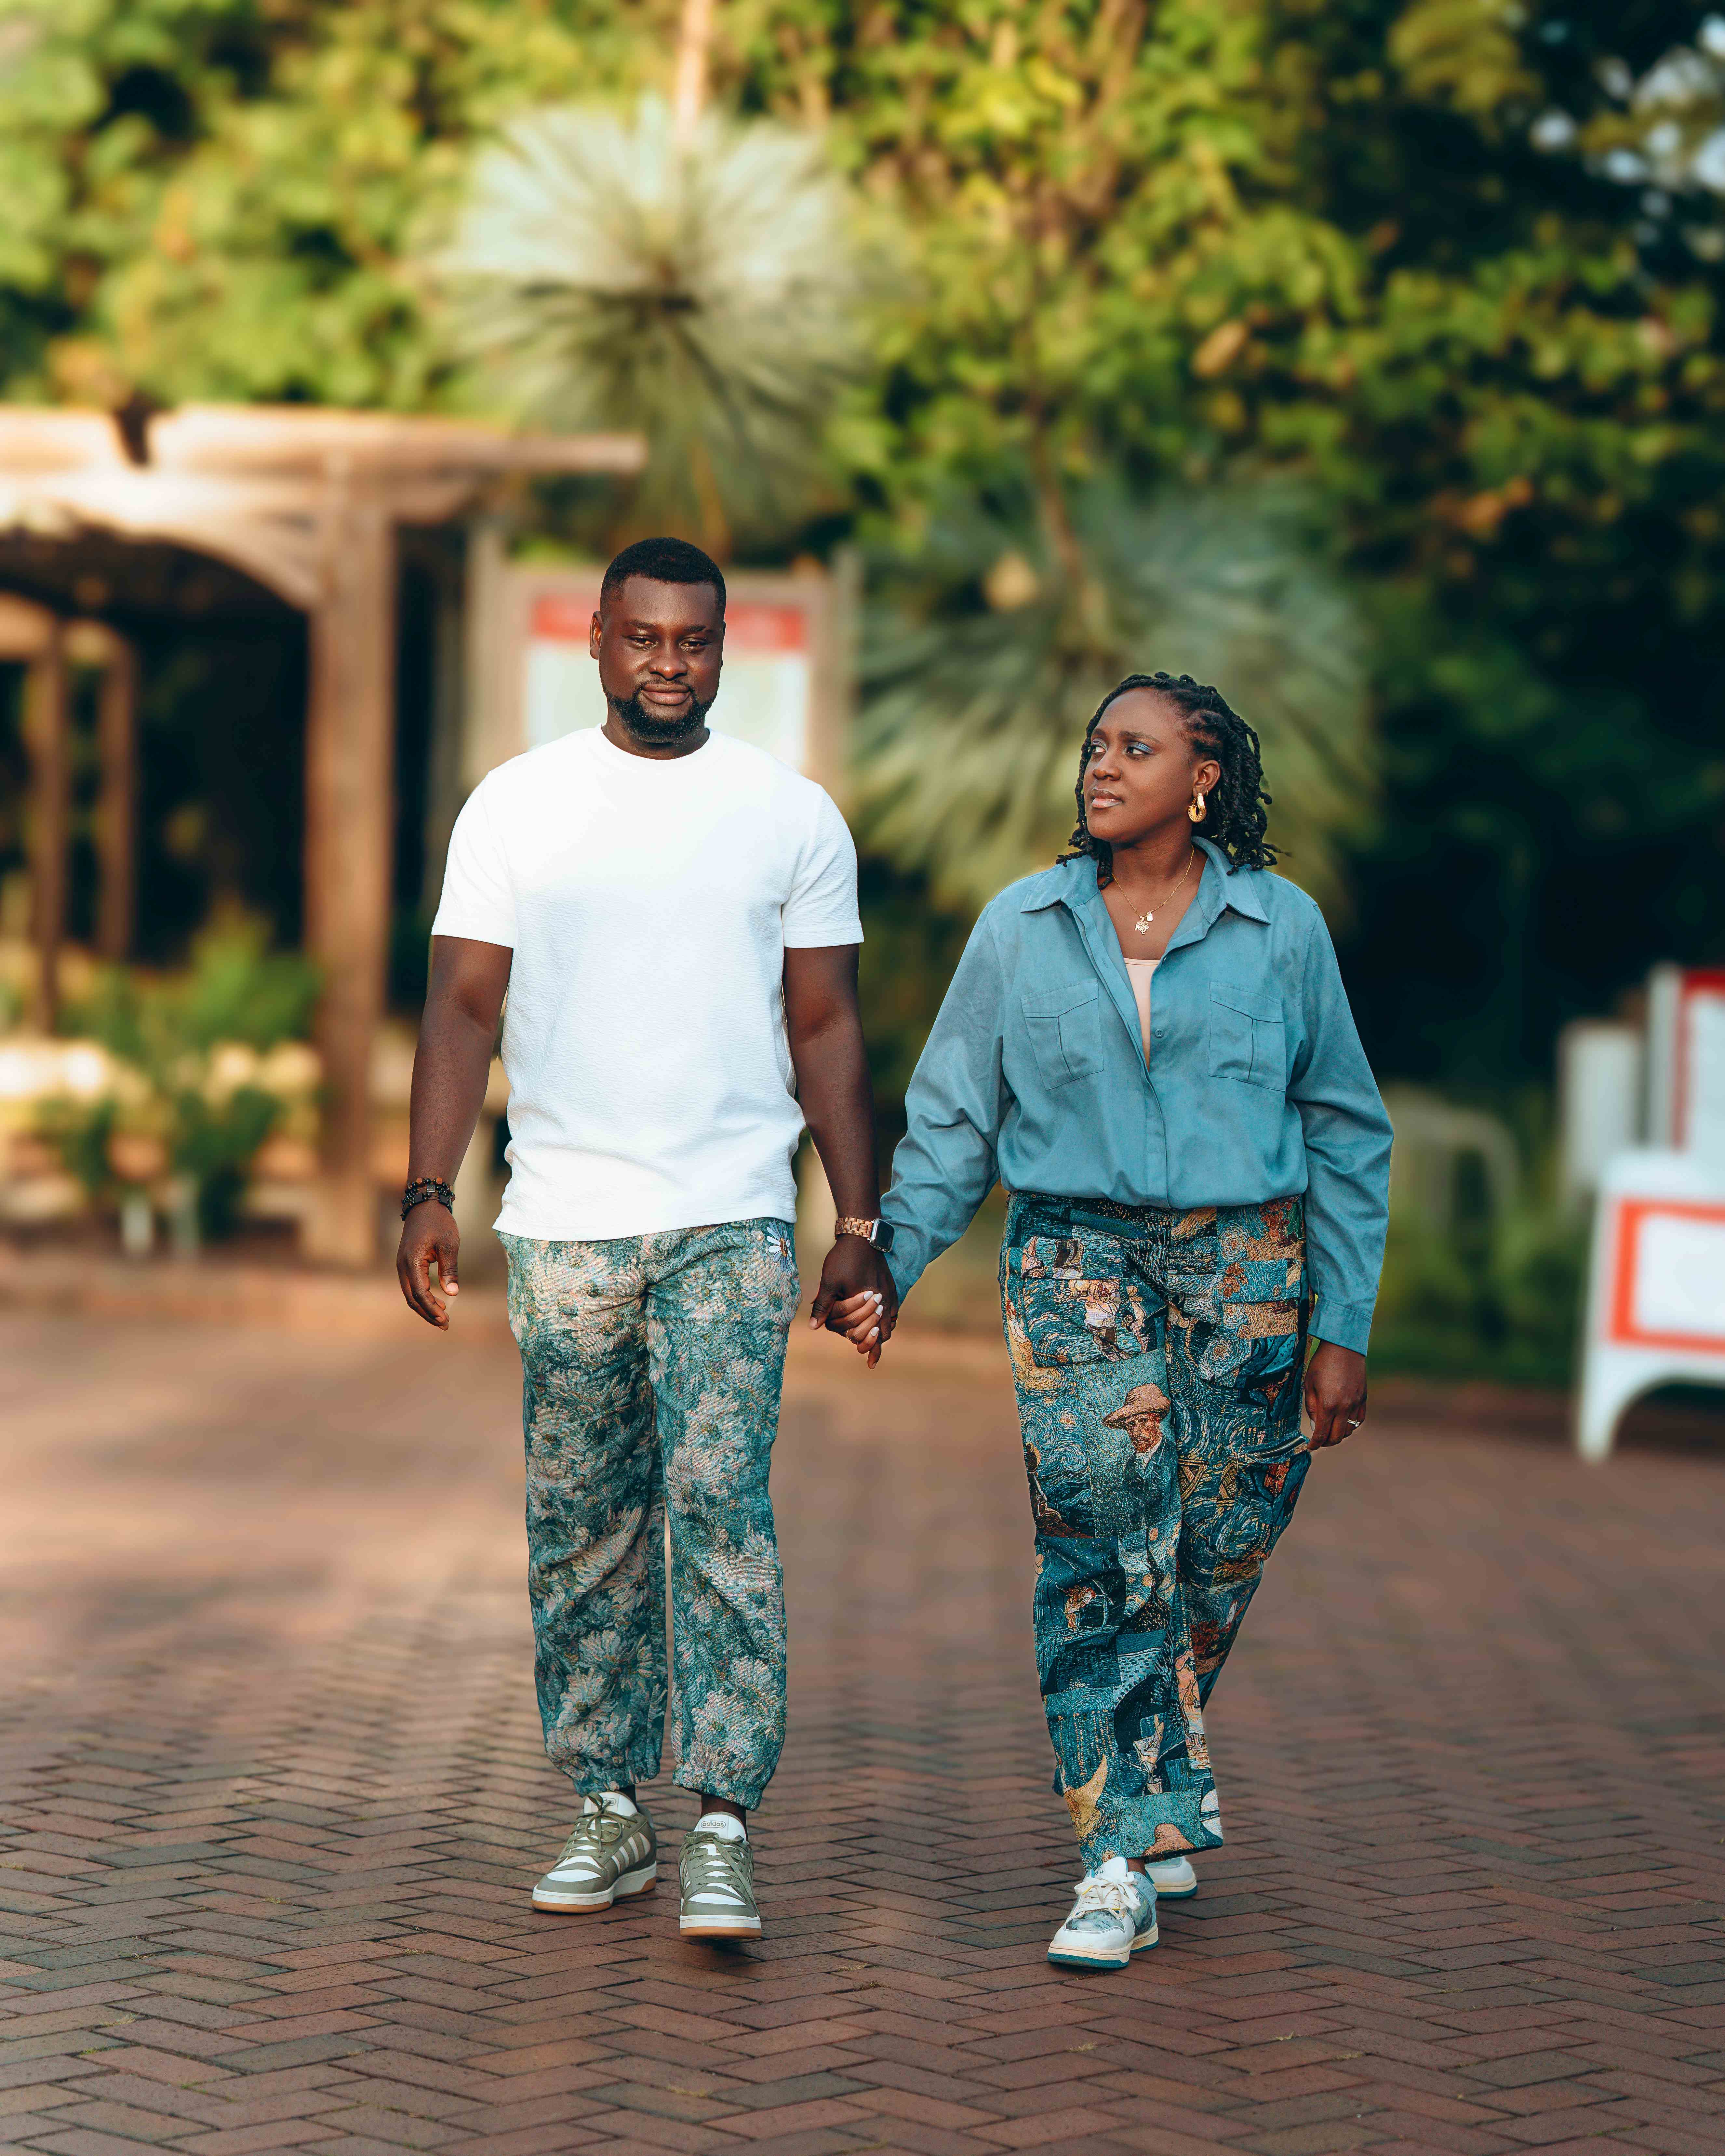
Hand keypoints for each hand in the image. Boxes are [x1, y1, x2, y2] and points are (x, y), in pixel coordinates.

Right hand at [397, 1203, 459, 1329]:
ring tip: (441, 1317)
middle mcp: (402, 1266)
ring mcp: (402, 1265)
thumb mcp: (449, 1244)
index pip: (420, 1293)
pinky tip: (436, 1302)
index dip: (432, 1309)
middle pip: (412, 1298)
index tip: (446, 1319)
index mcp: (411, 1262)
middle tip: (445, 1324)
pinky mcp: (405, 1263)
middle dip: (427, 1313)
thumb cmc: (439, 1222)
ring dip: (424, 1307)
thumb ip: (450, 1269)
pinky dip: (422, 1297)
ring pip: (410, 1294)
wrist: (424, 1205)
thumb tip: (452, 1293)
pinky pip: (411, 1286)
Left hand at [808, 1238, 897, 1368]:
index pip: (873, 1334)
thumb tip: (813, 1326)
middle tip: (865, 1351)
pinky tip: (879, 1322)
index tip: (868, 1362)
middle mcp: (885, 1301)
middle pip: (883, 1332)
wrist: (861, 1235)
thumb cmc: (843, 1259)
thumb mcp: (829, 1282)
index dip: (869, 1349)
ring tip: (873, 1341)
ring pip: (890, 1322)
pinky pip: (893, 1310)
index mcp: (870, 1303)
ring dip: (881, 1332)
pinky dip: (887, 1320)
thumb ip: (824, 1306)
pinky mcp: (892, 1286)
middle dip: (873, 1342)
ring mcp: (891, 1293)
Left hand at [1304, 1341, 1366, 1448]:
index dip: (1315, 1444)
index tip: (1310, 1447)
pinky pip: (1359, 1420)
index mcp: (1327, 1405)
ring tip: (1330, 1431)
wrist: (1343, 1348)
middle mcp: (1344, 1408)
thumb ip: (1312, 1407)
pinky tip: (1344, 1422)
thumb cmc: (1322, 1364)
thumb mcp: (1309, 1385)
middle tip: (1320, 1441)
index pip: (1321, 1433)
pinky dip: (1351, 1425)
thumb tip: (1315, 1424)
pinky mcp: (1363, 1399)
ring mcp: (1356, 1404)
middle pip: (1337, 1436)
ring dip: (1339, 1434)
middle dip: (1327, 1443)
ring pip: (1350, 1430)